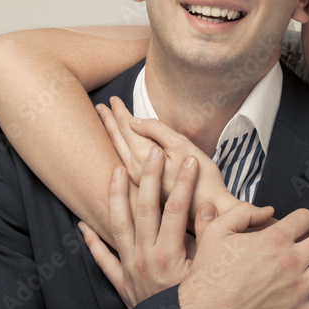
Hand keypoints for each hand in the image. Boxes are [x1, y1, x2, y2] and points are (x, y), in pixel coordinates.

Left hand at [80, 145, 197, 308]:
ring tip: (116, 171)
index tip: (187, 161)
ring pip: (117, 224)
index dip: (182, 182)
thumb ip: (210, 239)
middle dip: (148, 177)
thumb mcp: (209, 273)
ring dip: (116, 196)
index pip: (175, 208)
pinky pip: (102, 258)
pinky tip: (82, 225)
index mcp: (169, 254)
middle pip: (144, 208)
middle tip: (152, 153)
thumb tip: (209, 208)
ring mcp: (129, 268)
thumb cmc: (198, 308)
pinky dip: (91, 241)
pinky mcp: (121, 282)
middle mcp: (144, 257)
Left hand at [98, 96, 234, 215]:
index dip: (119, 111)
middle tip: (101, 107)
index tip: (112, 99)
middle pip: (116, 139)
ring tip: (106, 123)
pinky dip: (118, 149)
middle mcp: (133, 168)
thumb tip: (134, 121)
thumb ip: (157, 131)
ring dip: (111, 134)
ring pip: (118, 151)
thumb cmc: (200, 176)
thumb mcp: (182, 146)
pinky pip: (124, 162)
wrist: (208, 209)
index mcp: (141, 155)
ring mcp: (136, 180)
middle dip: (109, 121)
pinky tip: (119, 148)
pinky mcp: (143, 187)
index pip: (125, 127)